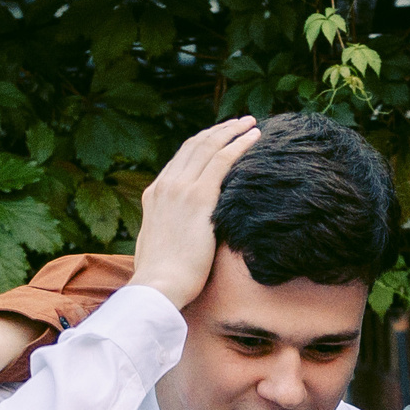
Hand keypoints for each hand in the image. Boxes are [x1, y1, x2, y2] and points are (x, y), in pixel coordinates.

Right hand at [130, 117, 261, 307]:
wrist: (158, 287)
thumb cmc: (162, 279)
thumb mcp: (160, 247)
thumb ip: (171, 231)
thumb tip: (184, 237)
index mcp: (154, 194)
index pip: (180, 159)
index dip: (203, 143)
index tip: (220, 138)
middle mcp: (165, 186)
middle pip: (194, 146)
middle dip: (219, 130)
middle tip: (239, 123)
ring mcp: (180, 189)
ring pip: (210, 147)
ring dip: (232, 131)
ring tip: (251, 124)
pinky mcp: (198, 198)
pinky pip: (223, 161)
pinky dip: (240, 145)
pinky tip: (255, 138)